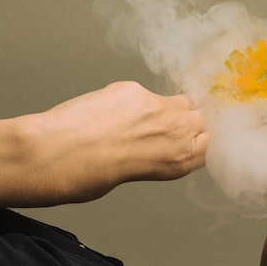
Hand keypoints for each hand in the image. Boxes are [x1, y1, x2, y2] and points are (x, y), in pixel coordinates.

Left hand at [30, 81, 207, 201]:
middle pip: (204, 116)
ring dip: (169, 108)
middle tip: (172, 128)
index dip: (206, 136)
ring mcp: (156, 107)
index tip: (200, 136)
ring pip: (180, 100)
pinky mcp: (133, 89)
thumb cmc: (85, 175)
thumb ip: (159, 156)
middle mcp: (175, 132)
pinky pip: (146, 93)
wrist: (53, 154)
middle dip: (194, 120)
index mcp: (179, 161)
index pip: (213, 140)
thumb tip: (160, 144)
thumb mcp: (136, 175)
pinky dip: (136, 101)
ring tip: (142, 123)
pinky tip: (116, 114)